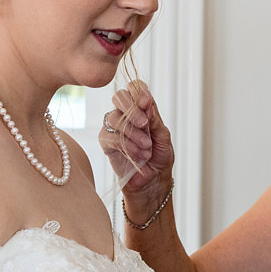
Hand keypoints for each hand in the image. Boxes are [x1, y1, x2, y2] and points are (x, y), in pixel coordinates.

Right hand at [100, 80, 174, 208]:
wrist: (153, 182)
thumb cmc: (160, 159)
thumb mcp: (164, 138)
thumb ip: (155, 120)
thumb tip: (147, 102)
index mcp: (141, 109)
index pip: (135, 89)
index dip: (139, 91)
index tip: (146, 102)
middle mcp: (126, 116)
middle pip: (119, 96)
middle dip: (132, 108)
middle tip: (144, 123)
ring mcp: (115, 129)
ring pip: (114, 118)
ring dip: (132, 132)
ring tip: (146, 146)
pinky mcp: (106, 144)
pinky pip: (109, 137)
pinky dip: (125, 144)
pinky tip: (137, 153)